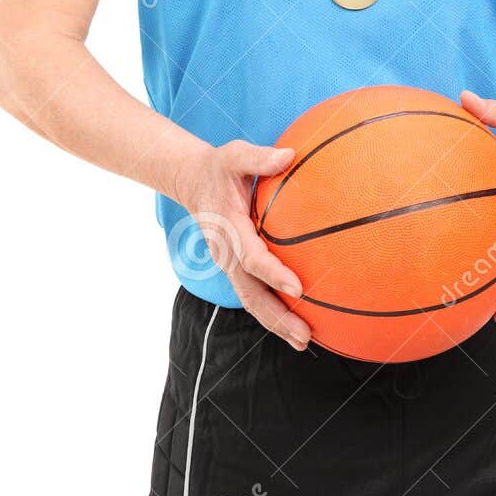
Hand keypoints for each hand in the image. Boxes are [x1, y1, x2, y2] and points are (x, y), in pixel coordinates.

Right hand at [176, 139, 309, 350]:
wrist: (191, 182)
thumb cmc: (219, 167)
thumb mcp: (234, 155)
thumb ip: (258, 157)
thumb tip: (288, 155)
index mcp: (228, 229)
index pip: (251, 257)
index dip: (273, 273)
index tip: (298, 287)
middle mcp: (226, 254)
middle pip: (250, 294)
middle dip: (276, 317)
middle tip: (304, 335)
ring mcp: (230, 265)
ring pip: (252, 300)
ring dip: (276, 322)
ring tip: (304, 341)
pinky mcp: (236, 268)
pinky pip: (255, 293)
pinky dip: (274, 311)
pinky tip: (300, 322)